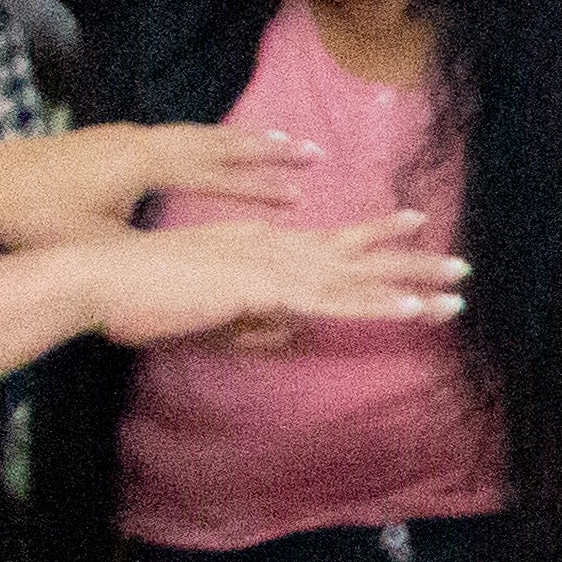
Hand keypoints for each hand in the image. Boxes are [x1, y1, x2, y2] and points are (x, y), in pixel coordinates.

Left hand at [0, 122, 316, 240]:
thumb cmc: (31, 218)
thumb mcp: (95, 245)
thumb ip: (147, 253)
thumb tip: (192, 269)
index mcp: (143, 164)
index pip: (215, 174)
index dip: (259, 187)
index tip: (301, 195)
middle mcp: (141, 140)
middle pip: (218, 141)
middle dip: (267, 149)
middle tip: (313, 152)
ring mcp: (124, 135)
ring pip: (197, 133)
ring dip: (241, 140)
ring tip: (279, 142)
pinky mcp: (110, 138)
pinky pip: (177, 135)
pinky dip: (211, 140)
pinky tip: (216, 148)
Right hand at [62, 210, 463, 349]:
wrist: (97, 281)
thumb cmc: (143, 300)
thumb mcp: (212, 319)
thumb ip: (256, 327)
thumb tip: (294, 337)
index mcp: (259, 246)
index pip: (330, 242)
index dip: (376, 237)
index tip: (417, 225)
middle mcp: (272, 245)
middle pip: (355, 254)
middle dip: (411, 262)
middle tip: (463, 268)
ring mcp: (270, 263)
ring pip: (355, 276)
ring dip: (409, 283)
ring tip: (457, 289)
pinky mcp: (261, 286)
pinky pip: (330, 298)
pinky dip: (373, 303)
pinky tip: (411, 309)